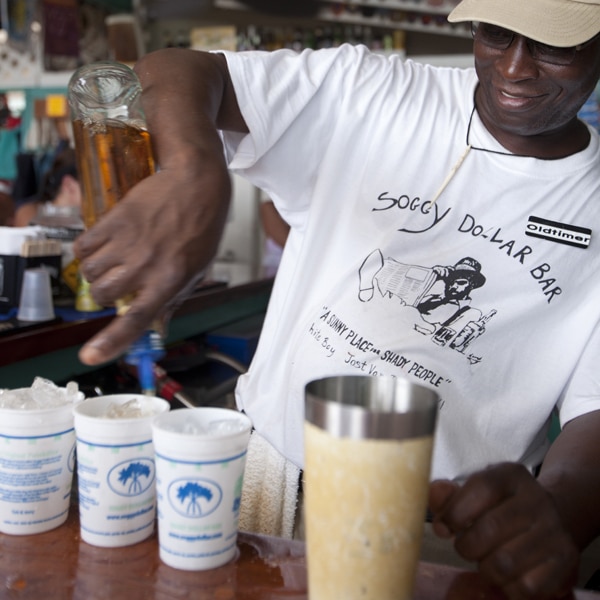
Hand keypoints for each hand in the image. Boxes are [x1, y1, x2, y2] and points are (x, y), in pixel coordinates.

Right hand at [74, 154, 230, 365]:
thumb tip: (158, 329)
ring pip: (89, 273)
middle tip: (121, 279)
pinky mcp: (113, 221)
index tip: (90, 356)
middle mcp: (147, 265)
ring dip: (96, 271)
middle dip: (106, 293)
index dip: (111, 341)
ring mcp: (128, 242)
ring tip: (115, 257)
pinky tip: (105, 243)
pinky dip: (87, 250)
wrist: (196, 183)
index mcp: (171, 281)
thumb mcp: (196, 270)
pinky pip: (82, 247)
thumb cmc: (201, 229)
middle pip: (102, 296)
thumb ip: (173, 300)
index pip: (137, 318)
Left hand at [428, 463, 578, 599]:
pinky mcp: (565, 560)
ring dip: (485, 568)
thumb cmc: (501, 505)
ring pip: (504, 564)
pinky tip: (508, 573)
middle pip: (489, 530)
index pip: (481, 488)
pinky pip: (526, 586)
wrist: (551, 516)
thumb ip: (449, 494)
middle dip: (466, 546)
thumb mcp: (475, 491)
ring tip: (487, 559)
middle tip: (466, 546)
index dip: (456, 511)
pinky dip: (509, 586)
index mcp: (511, 475)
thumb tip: (433, 495)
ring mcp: (554, 530)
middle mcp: (537, 499)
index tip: (445, 526)